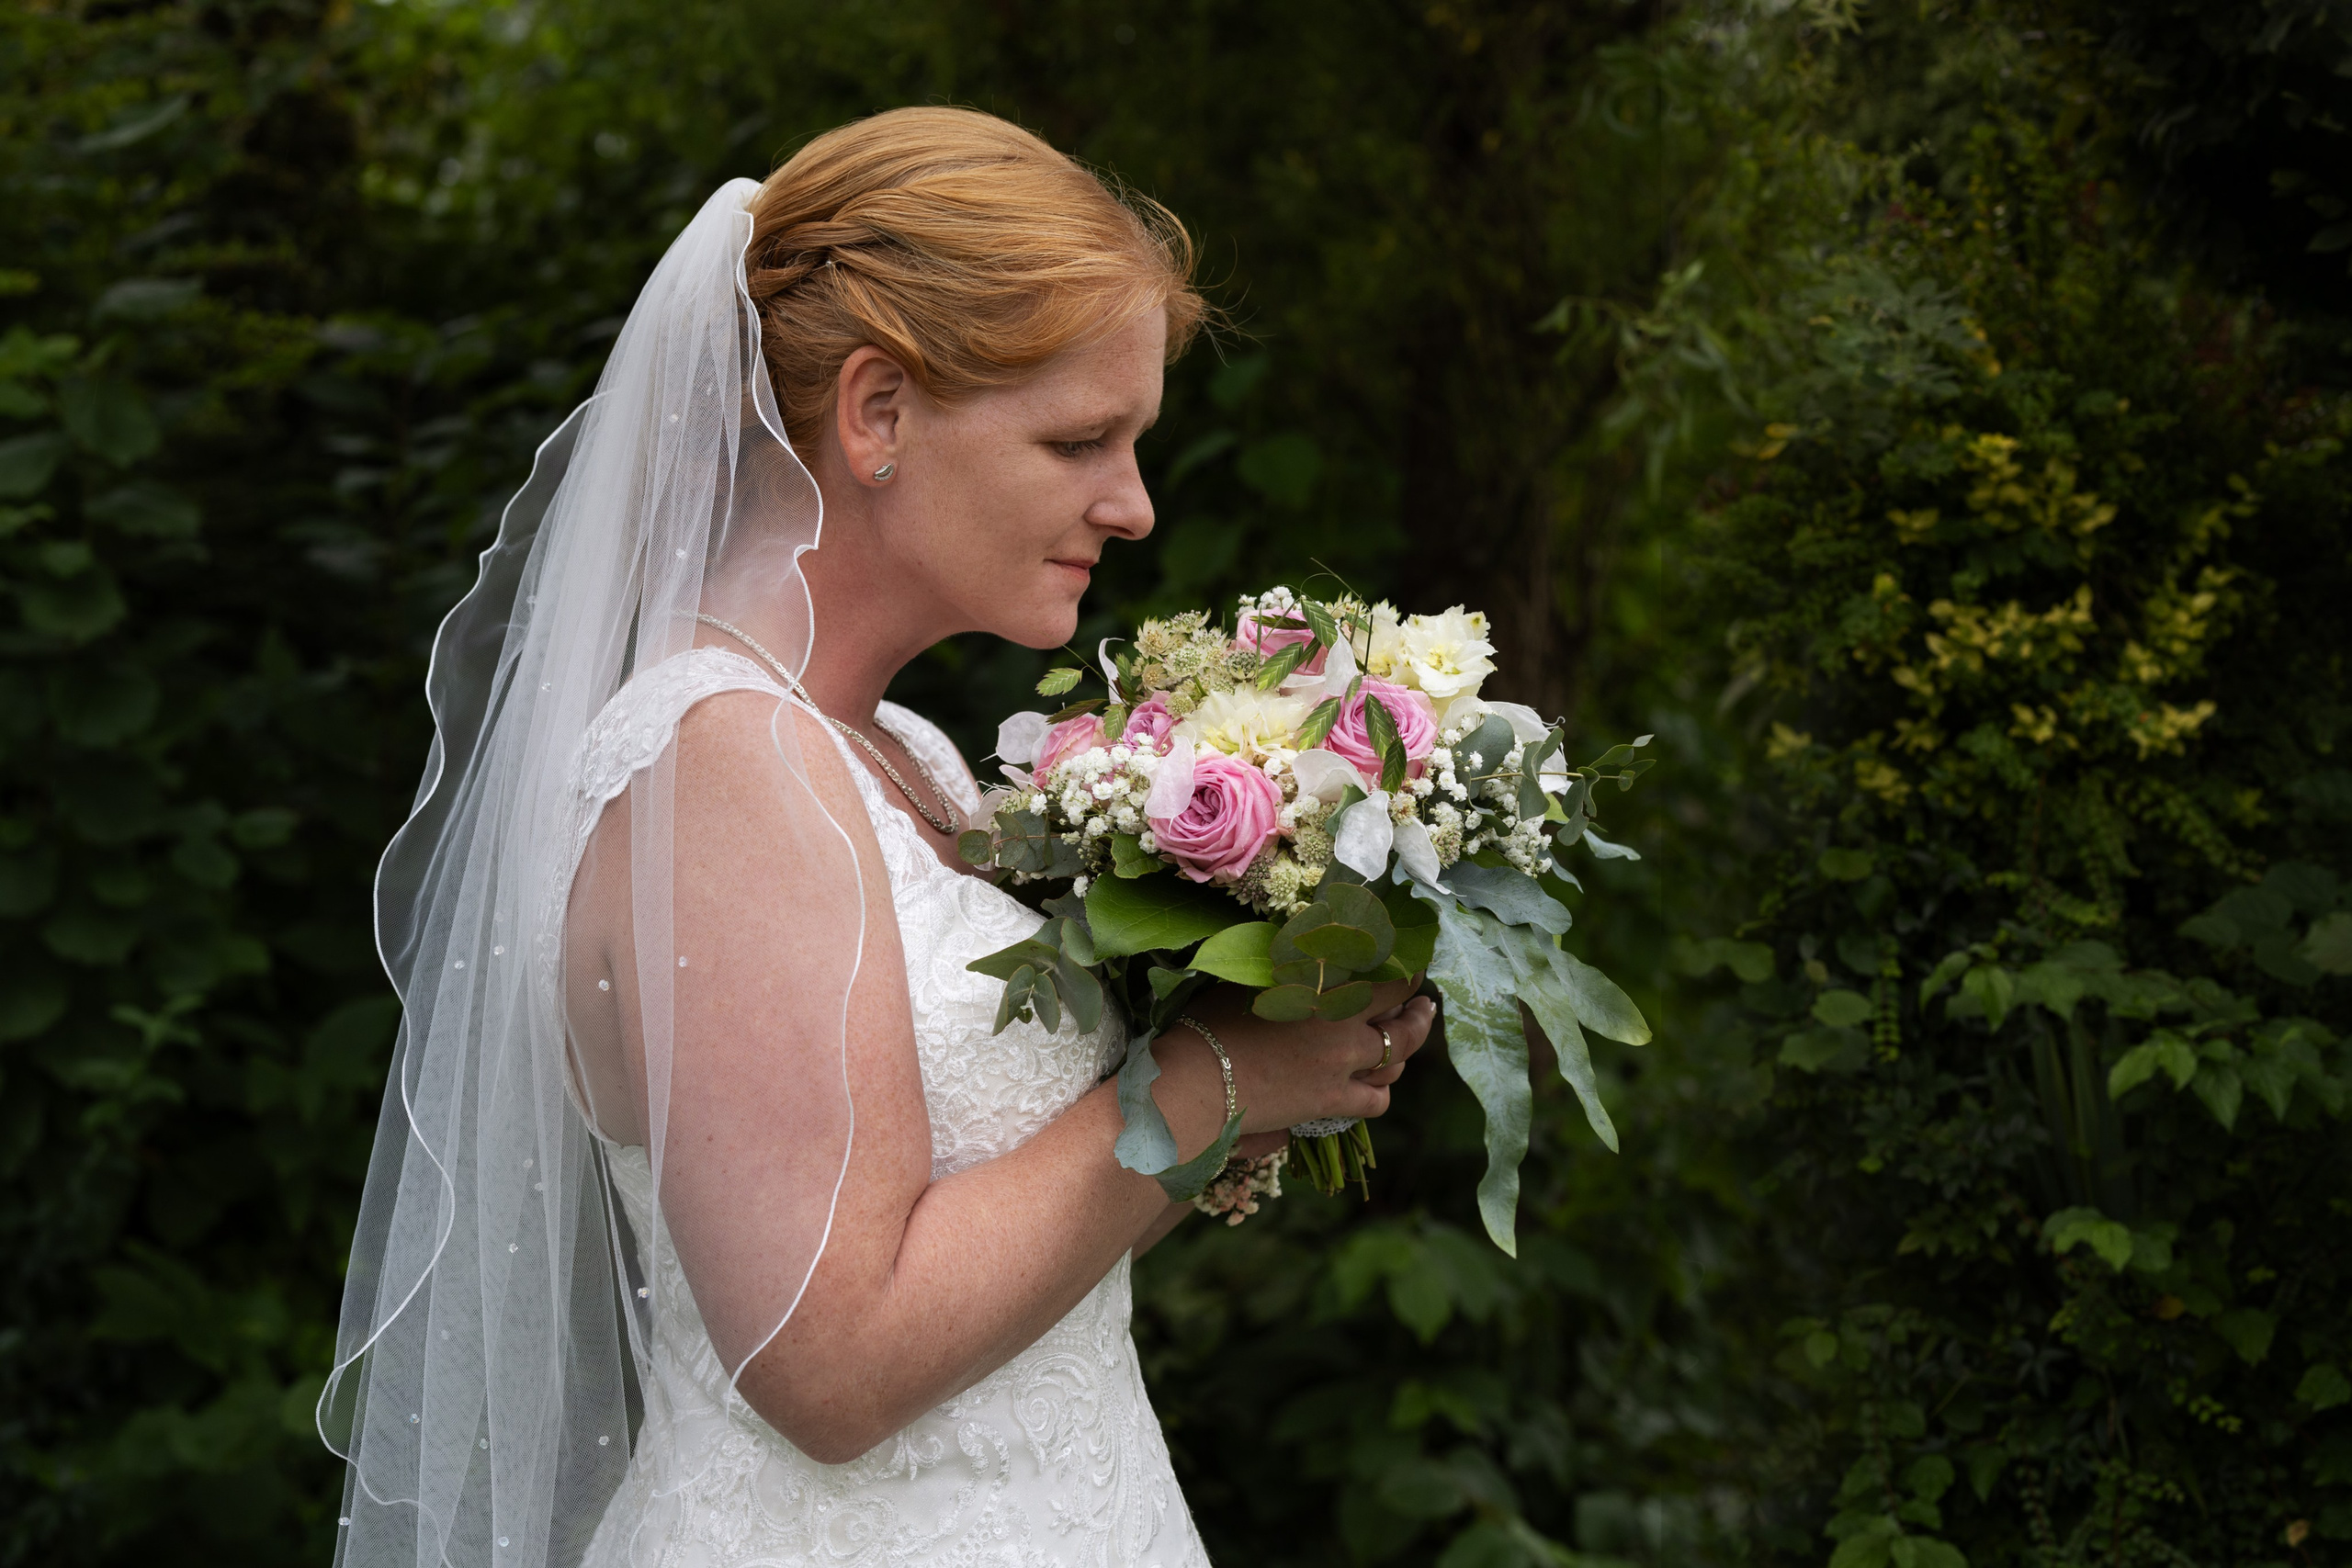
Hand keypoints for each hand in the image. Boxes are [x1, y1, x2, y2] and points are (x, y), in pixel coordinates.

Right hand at [1175, 979, 1435, 1134]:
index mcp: (1325, 986)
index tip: (1411, 964)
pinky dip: (1380, 1092)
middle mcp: (1343, 1024)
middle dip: (1419, 1009)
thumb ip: (1293, 969)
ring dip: (1407, 1047)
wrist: (1197, 1081)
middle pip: (1403, 1016)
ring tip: (1408, 1039)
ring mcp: (1342, 1066)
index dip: (1407, 969)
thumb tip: (1310, 954)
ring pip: (1397, 1057)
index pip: (1387, 973)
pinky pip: (1377, 1100)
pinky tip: (1376, 1085)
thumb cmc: (1211, 1022)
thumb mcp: (1253, 980)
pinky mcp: (1332, 1102)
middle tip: (1424, 1002)